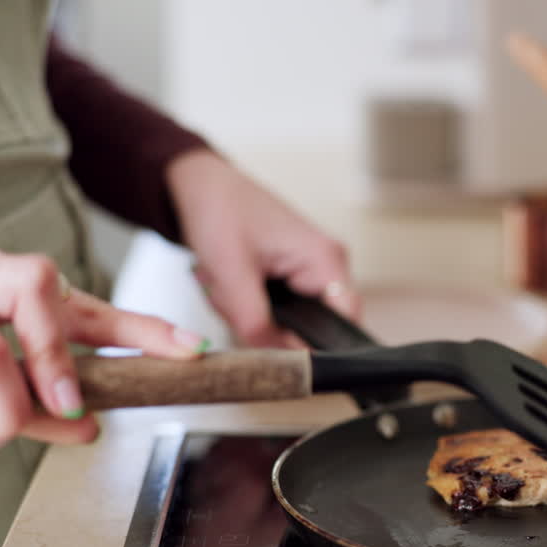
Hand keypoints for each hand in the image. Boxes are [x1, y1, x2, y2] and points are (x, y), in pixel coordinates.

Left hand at [166, 149, 359, 346]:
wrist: (201, 186)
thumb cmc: (220, 208)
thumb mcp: (231, 270)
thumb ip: (255, 321)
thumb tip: (276, 360)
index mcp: (325, 259)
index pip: (345, 322)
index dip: (318, 347)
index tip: (282, 354)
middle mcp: (326, 266)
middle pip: (312, 329)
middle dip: (269, 326)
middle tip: (233, 299)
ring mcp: (310, 273)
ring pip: (290, 324)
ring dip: (253, 315)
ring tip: (227, 285)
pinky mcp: (292, 277)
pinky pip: (278, 313)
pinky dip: (250, 306)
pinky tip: (232, 286)